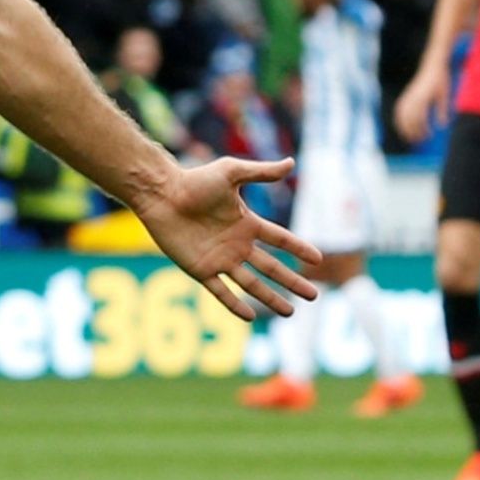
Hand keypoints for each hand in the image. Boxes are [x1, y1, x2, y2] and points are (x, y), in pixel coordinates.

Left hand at [127, 157, 322, 320]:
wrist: (161, 194)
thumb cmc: (194, 180)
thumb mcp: (231, 173)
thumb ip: (261, 172)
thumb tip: (292, 163)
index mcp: (247, 223)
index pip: (280, 239)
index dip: (298, 249)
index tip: (317, 260)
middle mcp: (237, 244)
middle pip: (271, 268)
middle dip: (292, 282)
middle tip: (313, 295)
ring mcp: (219, 259)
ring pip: (251, 284)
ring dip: (271, 298)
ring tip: (290, 312)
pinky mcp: (200, 269)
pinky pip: (220, 292)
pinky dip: (234, 304)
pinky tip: (250, 317)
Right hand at [394, 66, 447, 144]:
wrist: (432, 66)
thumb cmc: (440, 80)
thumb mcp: (444, 95)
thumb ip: (442, 110)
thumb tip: (442, 126)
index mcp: (423, 98)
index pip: (420, 118)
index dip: (423, 129)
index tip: (428, 136)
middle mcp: (413, 98)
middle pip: (409, 119)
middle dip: (413, 132)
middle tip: (419, 141)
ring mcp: (408, 96)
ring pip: (402, 116)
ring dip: (404, 128)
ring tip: (410, 136)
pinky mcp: (406, 95)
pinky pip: (399, 110)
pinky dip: (399, 120)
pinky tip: (403, 126)